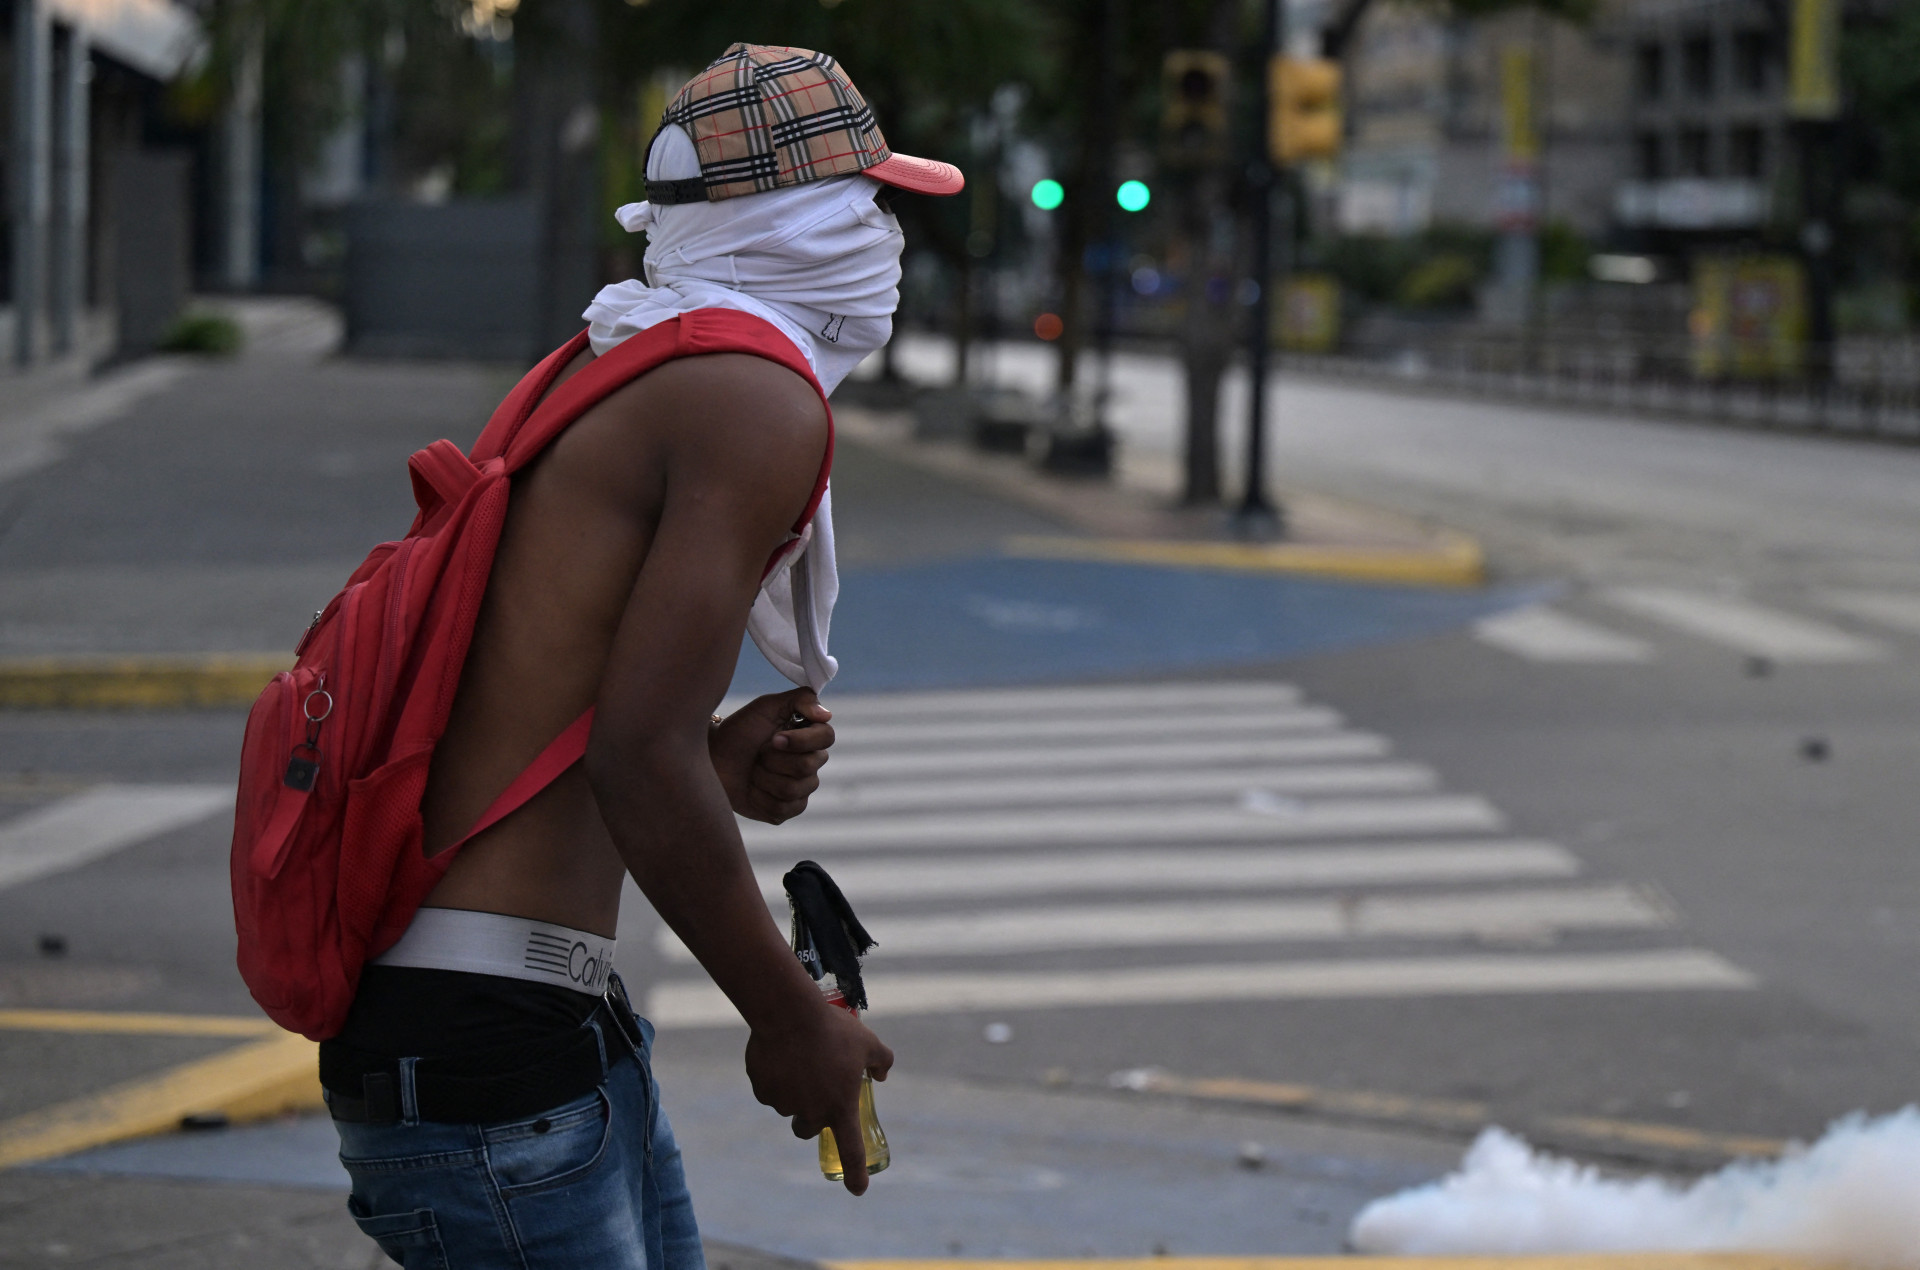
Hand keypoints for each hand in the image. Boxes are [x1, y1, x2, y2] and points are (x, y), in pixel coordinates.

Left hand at [710, 689, 833, 824]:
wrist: (712, 757)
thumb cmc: (740, 730)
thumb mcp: (766, 706)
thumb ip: (800, 700)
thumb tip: (826, 715)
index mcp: (810, 737)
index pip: (826, 737)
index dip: (801, 740)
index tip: (774, 738)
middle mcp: (811, 764)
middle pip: (807, 766)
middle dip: (774, 758)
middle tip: (758, 752)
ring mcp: (800, 790)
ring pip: (792, 789)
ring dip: (763, 777)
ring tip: (752, 769)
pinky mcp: (785, 811)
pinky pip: (781, 809)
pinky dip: (759, 797)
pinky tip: (751, 788)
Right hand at [744, 1000, 893, 1195]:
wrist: (790, 1013)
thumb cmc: (833, 1029)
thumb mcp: (867, 1041)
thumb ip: (882, 1061)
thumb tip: (882, 1074)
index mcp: (840, 1106)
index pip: (851, 1150)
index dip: (855, 1173)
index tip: (858, 1190)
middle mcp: (812, 1112)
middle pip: (809, 1129)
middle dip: (811, 1115)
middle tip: (814, 1089)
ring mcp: (784, 1104)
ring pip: (788, 1105)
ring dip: (793, 1091)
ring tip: (798, 1058)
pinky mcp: (763, 1090)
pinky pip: (769, 1090)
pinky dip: (774, 1077)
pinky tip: (779, 1054)